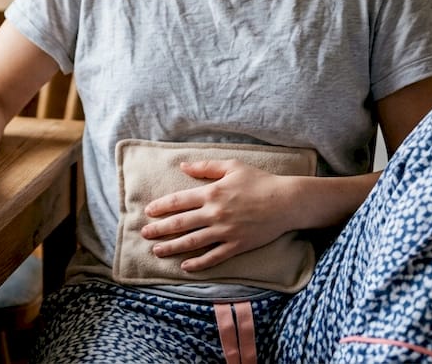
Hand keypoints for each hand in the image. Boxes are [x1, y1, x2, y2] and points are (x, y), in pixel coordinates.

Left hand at [139, 159, 295, 271]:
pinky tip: (186, 266)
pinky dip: (198, 263)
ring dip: (172, 247)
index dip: (161, 207)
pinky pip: (214, 257)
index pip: (179, 201)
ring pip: (192, 242)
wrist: (286, 202)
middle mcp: (215, 213)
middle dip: (160, 230)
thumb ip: (205, 167)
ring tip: (157, 251)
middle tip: (145, 234)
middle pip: (180, 224)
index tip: (148, 212)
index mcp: (212, 193)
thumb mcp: (232, 166)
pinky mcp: (237, 245)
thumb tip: (182, 165)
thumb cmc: (259, 181)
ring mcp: (225, 231)